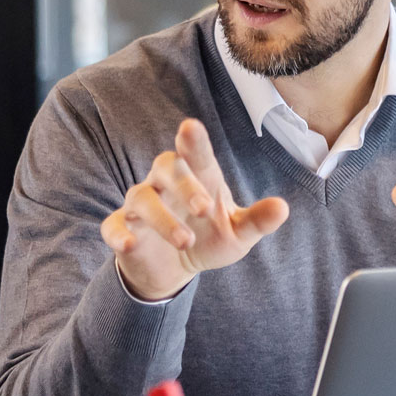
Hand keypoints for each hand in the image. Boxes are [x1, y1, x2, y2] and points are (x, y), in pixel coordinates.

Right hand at [102, 119, 289, 299]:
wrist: (174, 268)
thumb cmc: (208, 238)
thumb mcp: (237, 234)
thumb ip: (257, 220)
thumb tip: (283, 208)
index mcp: (197, 177)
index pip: (195, 153)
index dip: (193, 140)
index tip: (191, 127)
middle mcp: (165, 184)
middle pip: (166, 167)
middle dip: (184, 184)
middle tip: (204, 210)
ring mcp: (140, 205)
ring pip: (142, 198)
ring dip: (162, 219)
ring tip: (186, 241)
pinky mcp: (122, 229)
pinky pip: (113, 226)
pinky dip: (118, 234)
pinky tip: (129, 244)